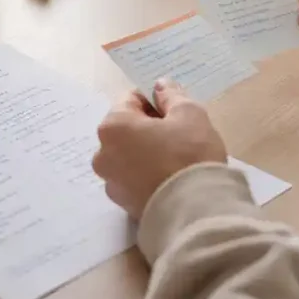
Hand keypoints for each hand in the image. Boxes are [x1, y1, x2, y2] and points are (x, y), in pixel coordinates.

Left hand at [93, 79, 226, 218]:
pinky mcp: (123, 205)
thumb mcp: (189, 113)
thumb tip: (160, 86)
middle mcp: (102, 154)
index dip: (155, 101)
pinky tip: (170, 179)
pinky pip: (134, 179)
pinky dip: (147, 175)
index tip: (175, 111)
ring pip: (128, 155)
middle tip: (179, 135)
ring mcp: (110, 183)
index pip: (131, 100)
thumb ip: (171, 95)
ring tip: (175, 160)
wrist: (196, 211)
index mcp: (113, 127)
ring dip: (146, 152)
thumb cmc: (190, 154)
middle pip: (126, 129)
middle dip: (148, 128)